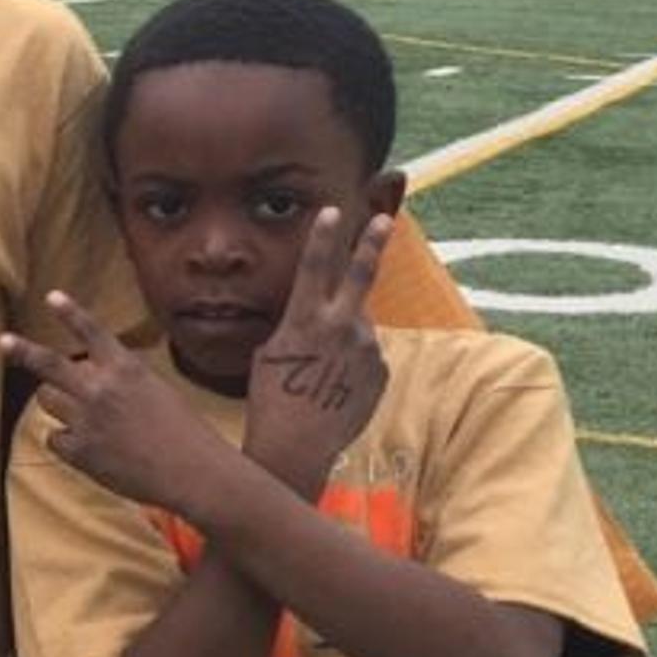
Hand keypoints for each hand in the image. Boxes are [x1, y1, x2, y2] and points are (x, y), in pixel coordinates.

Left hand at [0, 293, 233, 513]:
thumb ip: (122, 382)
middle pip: (48, 364)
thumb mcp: (157, 393)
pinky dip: (67, 441)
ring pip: (47, 399)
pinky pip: (55, 438)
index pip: (92, 332)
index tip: (51, 296)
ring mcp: (86, 420)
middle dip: (22, 351)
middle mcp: (101, 389)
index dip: (70, 313)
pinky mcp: (79, 451)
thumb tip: (94, 381)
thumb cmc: (184, 434)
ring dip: (57, 402)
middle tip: (2, 341)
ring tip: (80, 413)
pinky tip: (91, 448)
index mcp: (126, 369)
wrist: (192, 473)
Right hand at [240, 204, 391, 487]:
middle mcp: (341, 328)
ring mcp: (365, 349)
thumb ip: (298, 327)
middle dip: (372, 243)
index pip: (315, 266)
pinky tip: (333, 386)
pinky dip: (351, 364)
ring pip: (357, 326)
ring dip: (343, 336)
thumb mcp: (270, 354)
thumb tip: (317, 316)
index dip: (324, 236)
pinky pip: (366, 356)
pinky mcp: (379, 371)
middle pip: (361, 275)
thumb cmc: (272, 400)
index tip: (333, 210)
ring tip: (320, 370)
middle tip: (385, 219)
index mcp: (306, 319)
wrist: (298, 446)